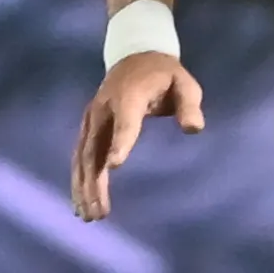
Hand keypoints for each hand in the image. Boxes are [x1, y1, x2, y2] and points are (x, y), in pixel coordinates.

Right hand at [72, 51, 206, 219]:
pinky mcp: (89, 128)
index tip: (115, 166)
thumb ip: (190, 105)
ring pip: (83, 157)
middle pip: (95, 148)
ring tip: (90, 216)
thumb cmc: (164, 75)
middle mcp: (103, 110)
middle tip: (99, 213)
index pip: (125, 122)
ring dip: (83, 187)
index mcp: (128, 97)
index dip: (120, 142)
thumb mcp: (184, 84)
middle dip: (94, 182)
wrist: (135, 56)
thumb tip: (194, 129)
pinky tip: (81, 203)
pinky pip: (81, 156)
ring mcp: (92, 119)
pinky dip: (79, 180)